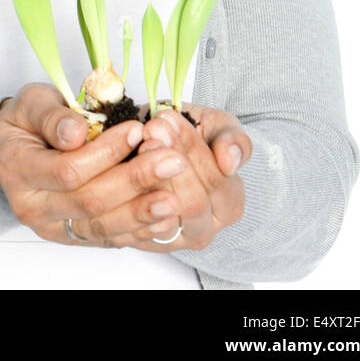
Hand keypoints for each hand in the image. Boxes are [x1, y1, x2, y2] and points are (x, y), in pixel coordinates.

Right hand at [0, 83, 195, 247]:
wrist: (14, 147)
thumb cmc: (26, 121)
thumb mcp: (31, 103)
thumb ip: (52, 116)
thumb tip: (76, 132)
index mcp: (20, 170)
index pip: (68, 170)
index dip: (106, 152)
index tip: (137, 130)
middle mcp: (34, 207)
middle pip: (90, 202)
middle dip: (134, 181)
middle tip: (170, 160)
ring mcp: (54, 227)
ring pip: (102, 227)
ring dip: (141, 211)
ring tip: (174, 194)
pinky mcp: (74, 236)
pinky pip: (109, 238)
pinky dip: (138, 229)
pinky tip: (164, 216)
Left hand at [128, 103, 251, 250]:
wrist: (160, 142)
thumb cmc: (194, 136)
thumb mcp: (219, 127)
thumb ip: (234, 140)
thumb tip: (230, 162)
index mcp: (230, 202)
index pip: (216, 180)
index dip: (192, 148)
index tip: (169, 119)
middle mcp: (208, 226)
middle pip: (193, 201)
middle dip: (169, 159)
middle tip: (151, 129)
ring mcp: (179, 237)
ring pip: (166, 213)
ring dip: (151, 175)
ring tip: (140, 142)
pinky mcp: (149, 241)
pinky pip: (142, 227)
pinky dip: (133, 198)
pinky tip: (126, 169)